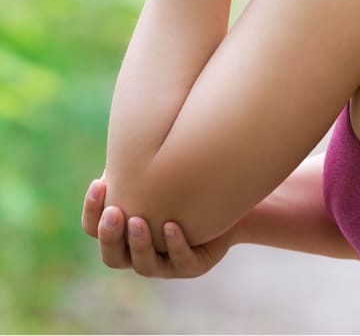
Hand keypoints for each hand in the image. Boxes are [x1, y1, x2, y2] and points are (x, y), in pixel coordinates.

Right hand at [82, 178, 234, 277]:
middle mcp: (138, 252)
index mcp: (121, 232)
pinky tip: (171, 225)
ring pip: (143, 264)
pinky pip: (180, 261)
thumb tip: (117, 138)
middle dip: (110, 235)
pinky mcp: (192, 265)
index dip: (92, 209)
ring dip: (139, 243)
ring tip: (138, 220)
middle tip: (114, 211)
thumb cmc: (178, 184)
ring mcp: (164, 263)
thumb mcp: (152, 172)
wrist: (223, 202)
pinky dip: (175, 244)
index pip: (93, 227)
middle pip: (111, 256)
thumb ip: (131, 164)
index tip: (99, 183)